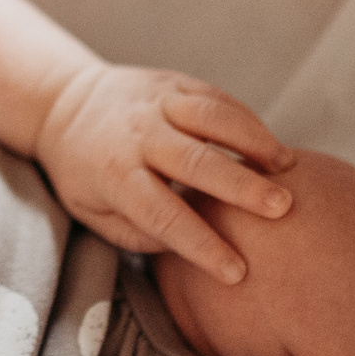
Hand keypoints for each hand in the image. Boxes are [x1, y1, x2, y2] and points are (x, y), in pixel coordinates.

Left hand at [37, 66, 295, 285]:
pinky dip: (248, 120)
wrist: (66, 103)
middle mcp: (137, 134)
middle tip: (283, 209)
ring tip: (289, 169)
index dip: (200, 245)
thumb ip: (136, 234)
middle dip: (241, 186)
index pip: (161, 215)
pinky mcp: (174, 82)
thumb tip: (186, 246)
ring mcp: (157, 102)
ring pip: (213, 117)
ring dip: (255, 140)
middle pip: (195, 161)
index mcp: (115, 175)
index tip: (236, 272)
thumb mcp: (93, 213)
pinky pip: (217, 98)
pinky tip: (273, 147)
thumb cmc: (84, 172)